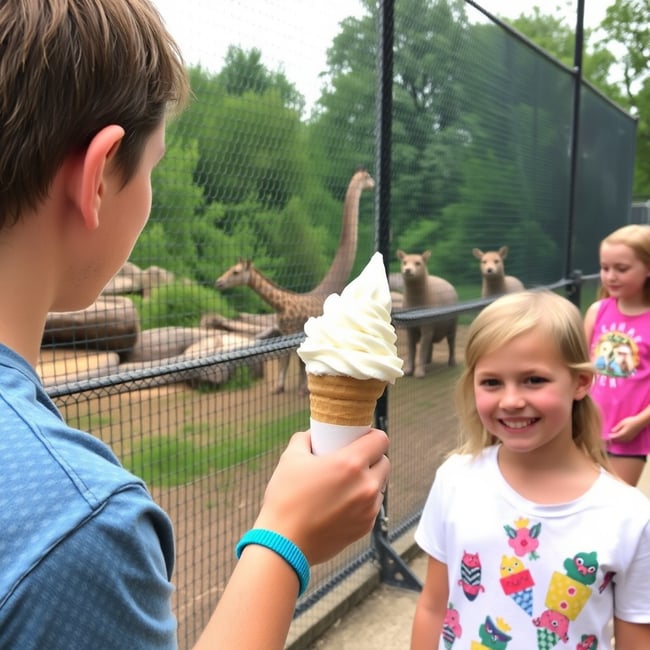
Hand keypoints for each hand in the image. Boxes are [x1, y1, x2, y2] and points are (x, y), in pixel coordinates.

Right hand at [253, 428, 389, 564]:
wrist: (283, 544)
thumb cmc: (285, 498)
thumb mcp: (291, 458)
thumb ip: (305, 439)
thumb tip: (313, 434)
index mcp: (350, 464)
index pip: (381, 440)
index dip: (372, 435)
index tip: (361, 438)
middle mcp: (366, 485)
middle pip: (384, 462)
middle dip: (372, 458)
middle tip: (352, 459)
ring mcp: (368, 509)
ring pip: (380, 485)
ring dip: (369, 480)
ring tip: (347, 483)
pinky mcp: (365, 528)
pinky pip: (372, 506)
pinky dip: (363, 501)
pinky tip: (342, 503)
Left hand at [608, 416, 643, 442]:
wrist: (640, 422)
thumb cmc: (630, 421)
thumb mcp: (622, 423)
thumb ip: (617, 428)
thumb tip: (612, 431)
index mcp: (623, 434)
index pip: (614, 437)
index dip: (609, 437)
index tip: (603, 437)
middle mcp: (626, 437)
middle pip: (616, 440)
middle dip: (611, 439)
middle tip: (605, 437)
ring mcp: (629, 438)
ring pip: (620, 441)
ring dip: (615, 440)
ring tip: (609, 437)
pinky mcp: (631, 438)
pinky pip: (623, 441)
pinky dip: (619, 440)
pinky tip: (616, 438)